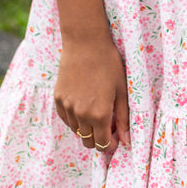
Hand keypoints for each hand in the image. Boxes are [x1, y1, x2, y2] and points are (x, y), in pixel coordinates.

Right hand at [54, 33, 130, 162]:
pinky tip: (82, 104)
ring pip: (76, 131)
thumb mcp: (121, 90)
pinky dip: (74, 118)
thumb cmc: (109, 63)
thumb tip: (127, 142)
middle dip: (98, 138)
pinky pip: (66, 118)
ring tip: (95, 109)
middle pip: (88, 142)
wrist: (86, 43)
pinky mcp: (58, 98)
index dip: (110, 143)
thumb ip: (123, 119)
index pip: (102, 145)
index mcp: (100, 115)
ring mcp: (67, 107)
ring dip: (86, 127)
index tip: (115, 136)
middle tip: (106, 124)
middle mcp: (81, 115)